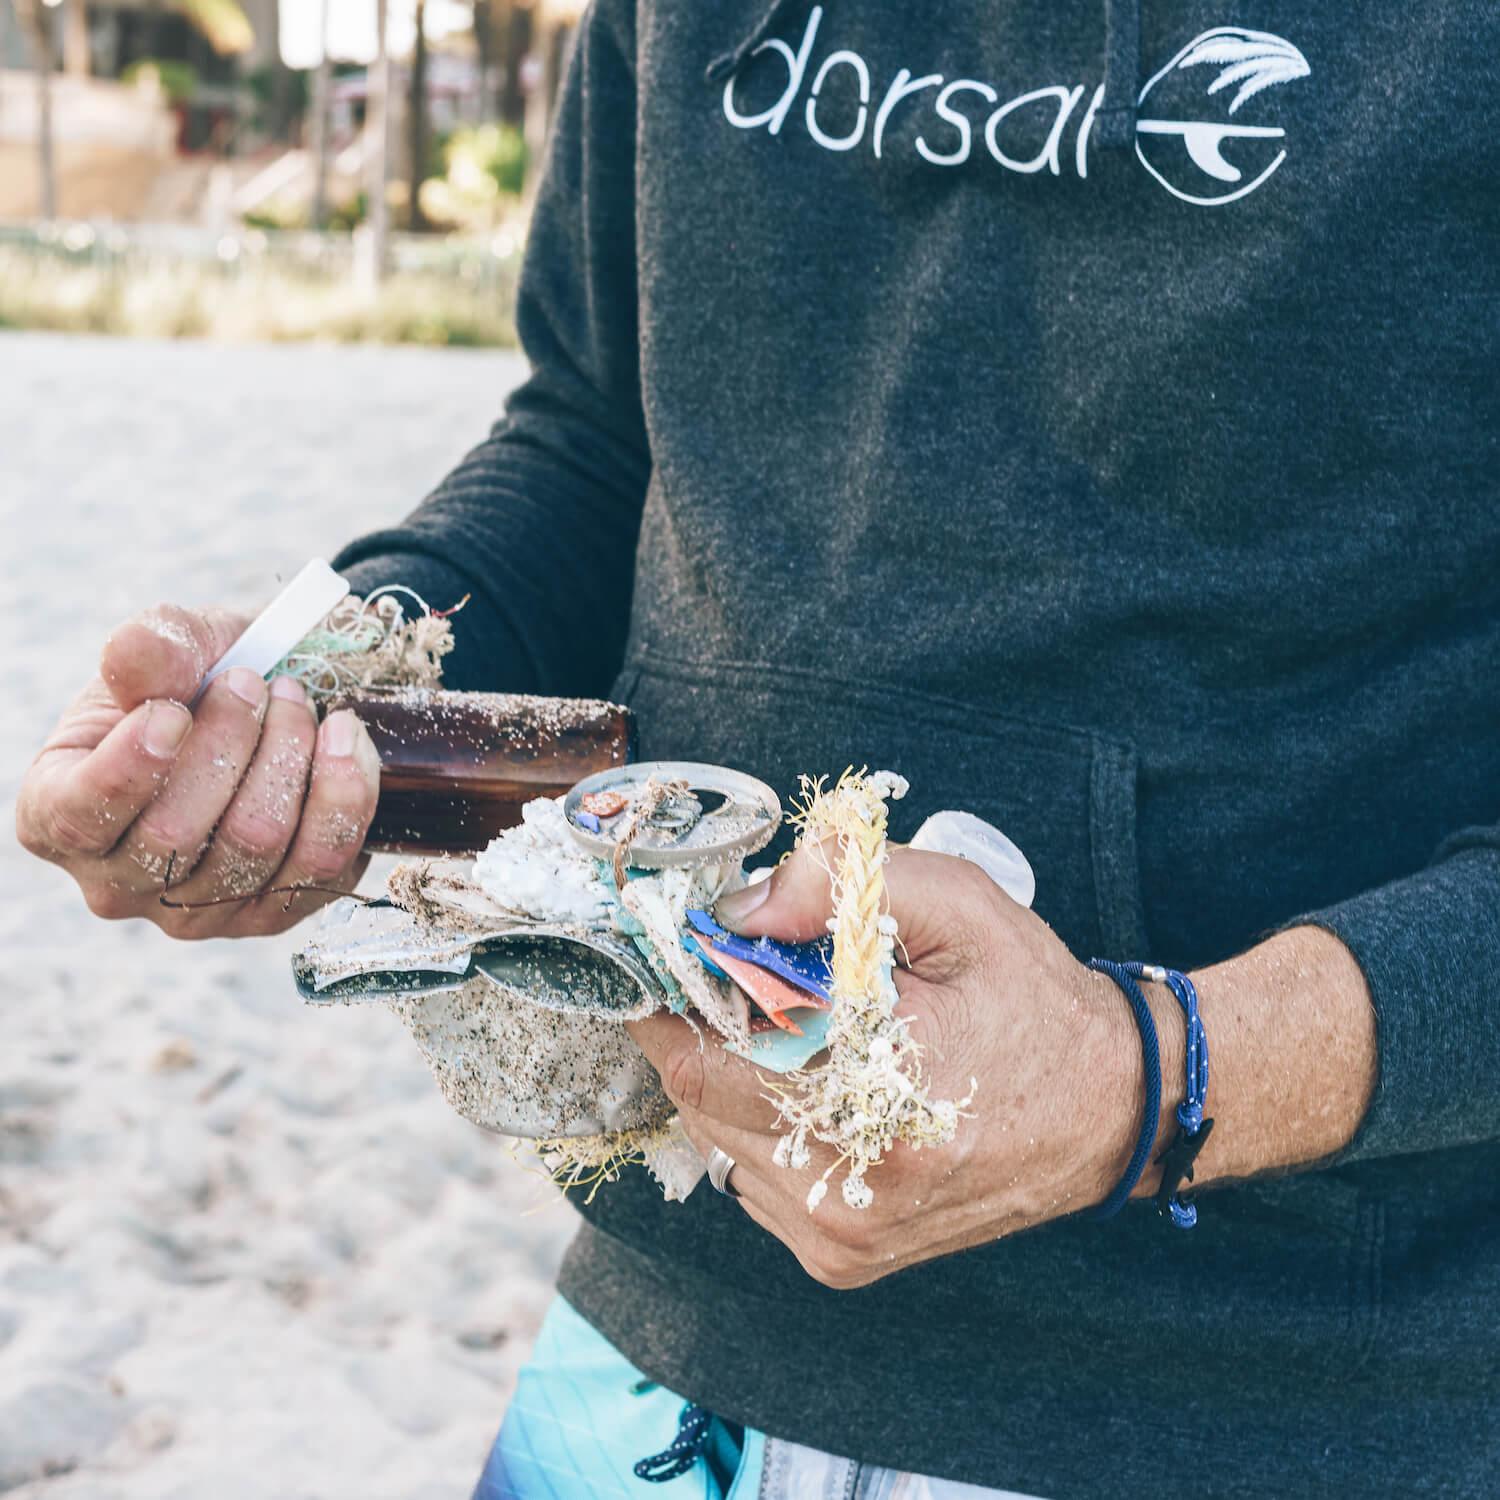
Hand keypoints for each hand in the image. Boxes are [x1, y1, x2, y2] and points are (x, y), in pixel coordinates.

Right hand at [16, 603, 380, 938]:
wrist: (270, 712)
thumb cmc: (198, 682)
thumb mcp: (171, 649)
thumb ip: (152, 646)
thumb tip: (143, 656)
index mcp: (58, 815)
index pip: (79, 816)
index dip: (129, 768)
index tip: (174, 710)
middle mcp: (120, 882)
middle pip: (177, 834)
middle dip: (231, 741)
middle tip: (256, 683)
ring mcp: (199, 910)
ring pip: (256, 843)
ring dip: (291, 757)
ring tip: (297, 702)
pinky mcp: (274, 915)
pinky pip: (322, 865)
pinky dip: (344, 792)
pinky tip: (342, 740)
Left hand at [627, 842, 1147, 1288]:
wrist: (1111, 1111)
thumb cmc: (1030, 1000)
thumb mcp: (958, 906)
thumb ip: (844, 884)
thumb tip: (740, 907)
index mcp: (882, 1093)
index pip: (711, 1052)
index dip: (678, 991)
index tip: (680, 947)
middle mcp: (853, 1186)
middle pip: (699, 1094)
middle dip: (703, 1024)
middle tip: (741, 975)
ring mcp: (841, 1233)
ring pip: (715, 1138)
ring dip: (730, 1074)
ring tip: (796, 1030)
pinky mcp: (841, 1258)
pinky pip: (748, 1179)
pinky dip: (758, 1124)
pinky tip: (818, 1088)